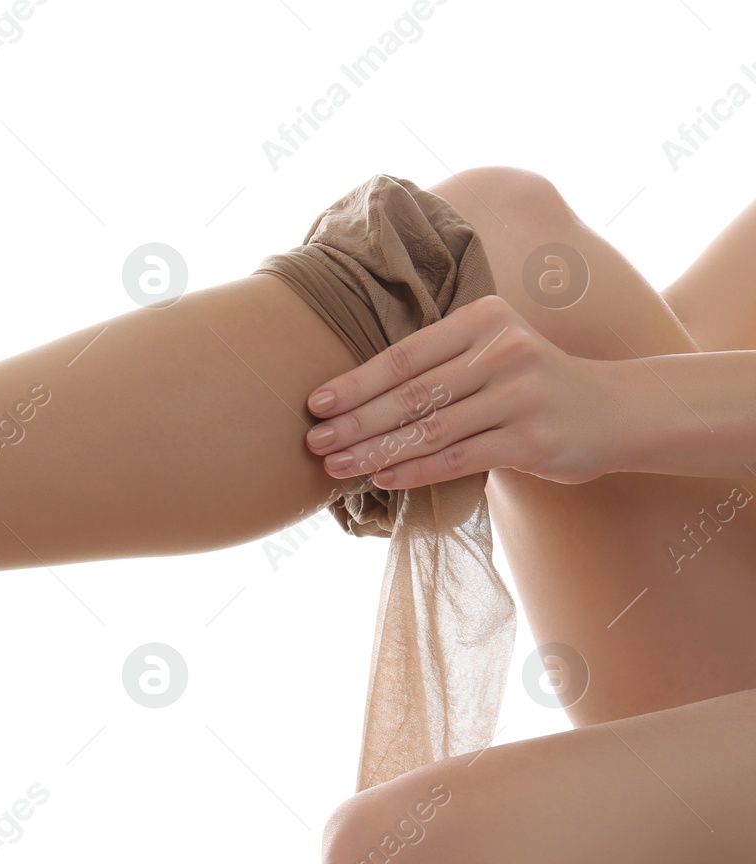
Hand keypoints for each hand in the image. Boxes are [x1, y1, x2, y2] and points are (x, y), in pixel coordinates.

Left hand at [302, 295, 616, 487]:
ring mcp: (519, 396)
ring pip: (428, 430)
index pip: (404, 356)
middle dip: (355, 421)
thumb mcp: (493, 349)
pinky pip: (456, 458)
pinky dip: (414, 470)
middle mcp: (502, 351)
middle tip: (314, 441)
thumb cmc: (534, 381)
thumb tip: (357, 393)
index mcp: (483, 319)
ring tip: (336, 466)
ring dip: (374, 451)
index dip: (356, 382)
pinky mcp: (531, 440)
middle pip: (411, 394)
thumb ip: (440, 361)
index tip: (316, 403)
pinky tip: (381, 478)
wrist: (617, 409)